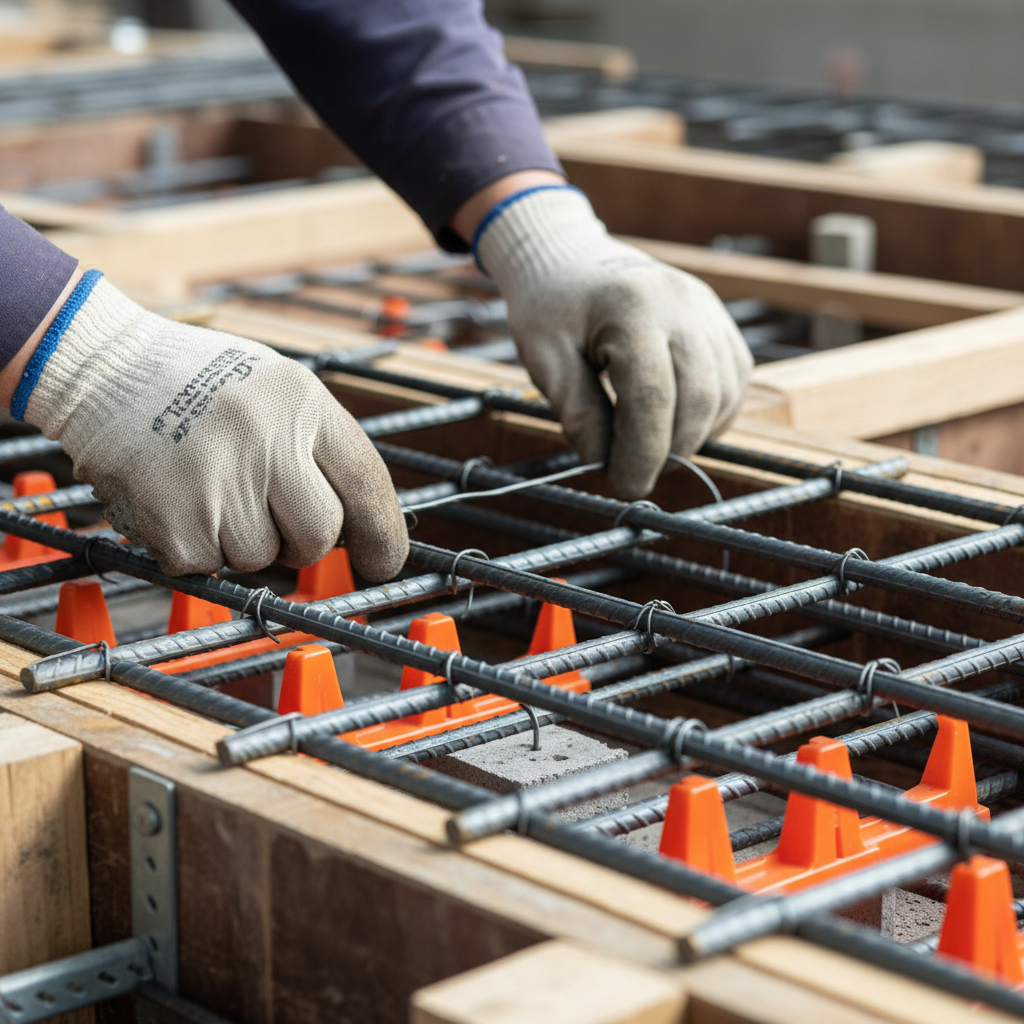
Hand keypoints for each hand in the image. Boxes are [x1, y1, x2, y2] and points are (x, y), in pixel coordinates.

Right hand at [20, 275, 407, 578]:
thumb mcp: (273, 389)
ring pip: (260, 557)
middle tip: (264, 512)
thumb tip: (355, 525)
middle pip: (319, 536)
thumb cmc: (194, 381)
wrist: (98, 366)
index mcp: (301, 401)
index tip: (383, 562)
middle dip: (300, 541)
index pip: (366, 482)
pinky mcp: (175, 520)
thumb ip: (315, 447)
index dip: (382, 533)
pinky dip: (193, 547)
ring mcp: (221, 481)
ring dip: (237, 540)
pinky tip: (175, 498)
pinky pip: (207, 565)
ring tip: (206, 485)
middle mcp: (268, 440)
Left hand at [476, 186, 751, 498]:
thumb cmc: (551, 308)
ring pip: (722, 395)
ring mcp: (709, 310)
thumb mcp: (543, 357)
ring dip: (691, 438)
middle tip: (632, 475)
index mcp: (633, 308)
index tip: (621, 486)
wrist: (572, 259)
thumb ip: (576, 410)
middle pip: (696, 399)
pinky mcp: (721, 322)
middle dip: (667, 452)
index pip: (651, 398)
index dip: (640, 454)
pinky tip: (677, 427)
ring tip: (650, 450)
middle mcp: (683, 304)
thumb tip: (602, 461)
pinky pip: (733, 382)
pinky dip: (711, 416)